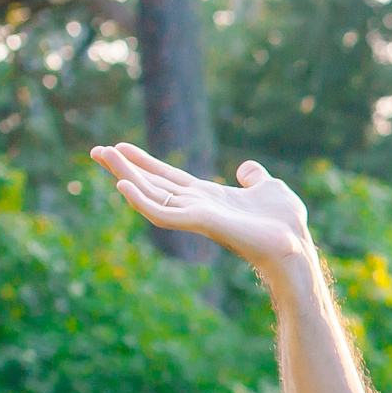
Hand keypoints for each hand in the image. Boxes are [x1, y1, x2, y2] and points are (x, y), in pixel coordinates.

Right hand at [90, 143, 313, 274]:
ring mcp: (196, 215)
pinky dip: (142, 202)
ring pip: (151, 195)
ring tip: (103, 156)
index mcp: (209, 197)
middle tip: (96, 150)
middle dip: (125, 167)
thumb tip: (245, 168)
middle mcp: (197, 206)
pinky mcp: (200, 223)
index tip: (121, 147)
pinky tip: (123, 186)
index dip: (146, 162)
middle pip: (153, 184)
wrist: (296, 245)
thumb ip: (255, 177)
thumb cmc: (286, 223)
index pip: (169, 177)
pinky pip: (163, 214)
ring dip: (126, 176)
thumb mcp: (270, 188)